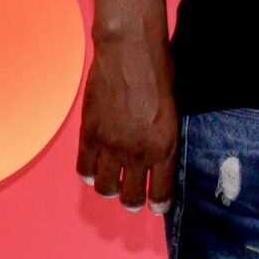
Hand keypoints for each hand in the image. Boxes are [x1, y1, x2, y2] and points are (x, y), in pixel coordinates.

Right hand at [76, 33, 176, 213]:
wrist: (130, 52)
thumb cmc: (160, 72)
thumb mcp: (174, 109)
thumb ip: (163, 135)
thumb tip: (156, 153)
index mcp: (163, 145)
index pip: (161, 190)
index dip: (159, 203)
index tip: (158, 207)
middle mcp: (137, 151)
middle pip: (131, 195)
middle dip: (134, 202)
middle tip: (135, 200)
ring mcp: (110, 144)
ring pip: (104, 186)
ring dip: (110, 189)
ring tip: (114, 185)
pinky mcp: (89, 134)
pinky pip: (84, 167)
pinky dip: (88, 173)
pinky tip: (93, 170)